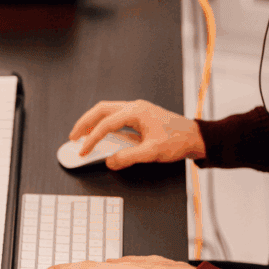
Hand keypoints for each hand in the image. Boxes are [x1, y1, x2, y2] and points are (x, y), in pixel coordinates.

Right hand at [70, 100, 204, 169]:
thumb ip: (128, 157)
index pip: (106, 124)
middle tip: (73, 137)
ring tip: (82, 135)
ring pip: (107, 111)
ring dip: (93, 122)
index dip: (92, 138)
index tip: (83, 151)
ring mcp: (138, 109)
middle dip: (84, 123)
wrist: (195, 137)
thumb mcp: (152, 152)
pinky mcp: (141, 115)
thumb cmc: (178, 140)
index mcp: (136, 111)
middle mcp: (135, 106)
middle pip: (101, 110)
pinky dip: (104, 124)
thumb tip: (110, 161)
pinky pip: (116, 116)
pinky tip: (101, 134)